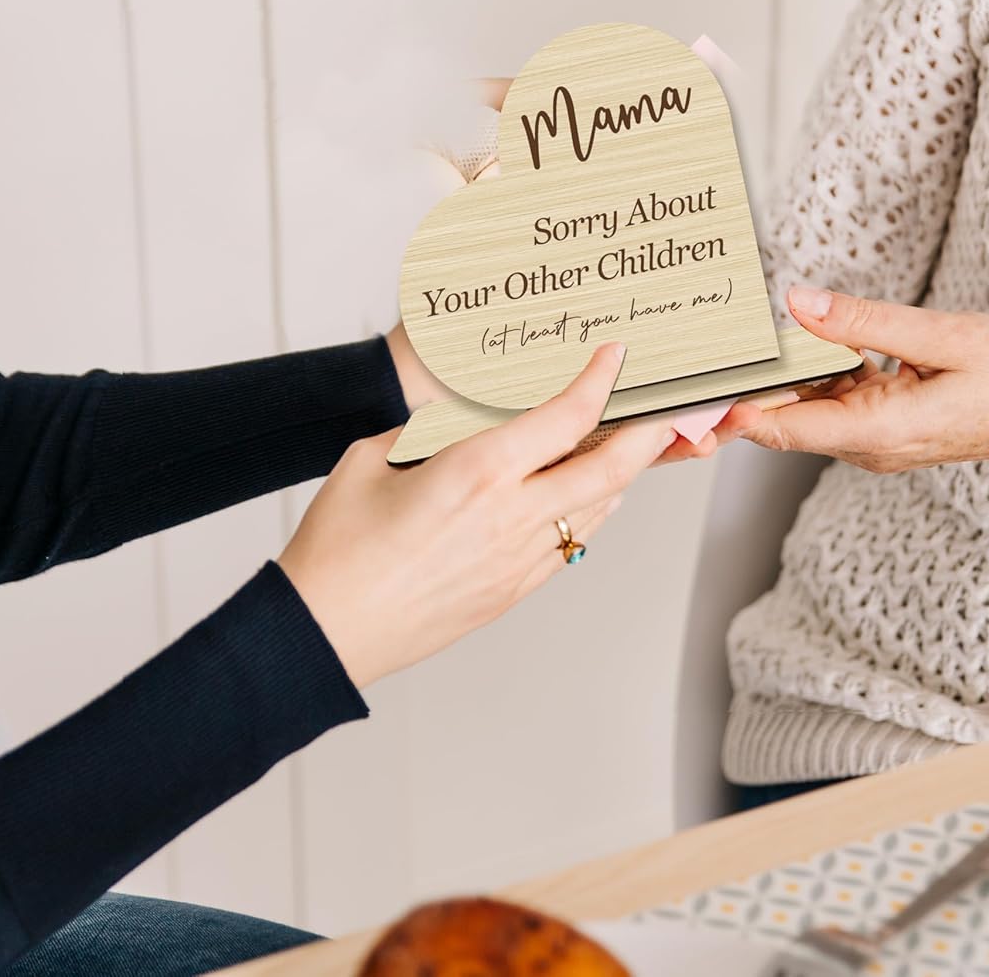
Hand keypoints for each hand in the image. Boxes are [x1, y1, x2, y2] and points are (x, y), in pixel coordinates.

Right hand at [279, 343, 676, 687]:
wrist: (323, 633)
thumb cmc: (337, 548)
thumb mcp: (372, 458)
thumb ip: (427, 430)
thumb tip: (462, 417)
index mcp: (477, 472)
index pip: (567, 415)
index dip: (601, 378)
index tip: (615, 354)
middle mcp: (511, 515)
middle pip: (611, 468)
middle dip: (649, 432)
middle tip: (665, 406)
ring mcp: (518, 559)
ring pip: (598, 508)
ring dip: (622, 472)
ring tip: (629, 443)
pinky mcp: (513, 590)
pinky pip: (572, 542)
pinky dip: (590, 510)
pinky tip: (583, 493)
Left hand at [713, 286, 988, 473]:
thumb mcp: (943, 335)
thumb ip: (865, 322)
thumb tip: (797, 302)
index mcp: (880, 430)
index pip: (782, 427)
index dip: (729, 409)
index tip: (688, 386)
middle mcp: (870, 445)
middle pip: (784, 418)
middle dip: (740, 386)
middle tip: (693, 345)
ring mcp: (877, 440)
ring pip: (806, 407)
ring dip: (778, 373)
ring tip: (732, 332)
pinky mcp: (887, 425)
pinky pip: (835, 400)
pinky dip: (815, 371)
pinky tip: (804, 334)